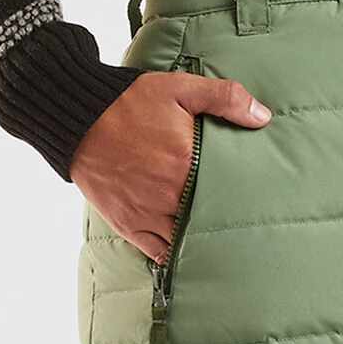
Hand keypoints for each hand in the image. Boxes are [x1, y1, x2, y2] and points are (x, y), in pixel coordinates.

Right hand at [68, 68, 272, 261]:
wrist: (80, 117)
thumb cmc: (130, 102)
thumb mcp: (180, 88)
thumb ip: (225, 98)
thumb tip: (262, 116)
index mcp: (184, 163)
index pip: (228, 190)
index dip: (244, 196)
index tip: (259, 199)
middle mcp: (167, 194)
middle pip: (208, 218)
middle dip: (226, 220)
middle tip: (248, 224)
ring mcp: (146, 212)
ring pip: (185, 239)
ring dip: (202, 240)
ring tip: (224, 242)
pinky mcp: (128, 224)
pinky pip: (158, 252)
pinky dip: (174, 255)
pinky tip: (190, 253)